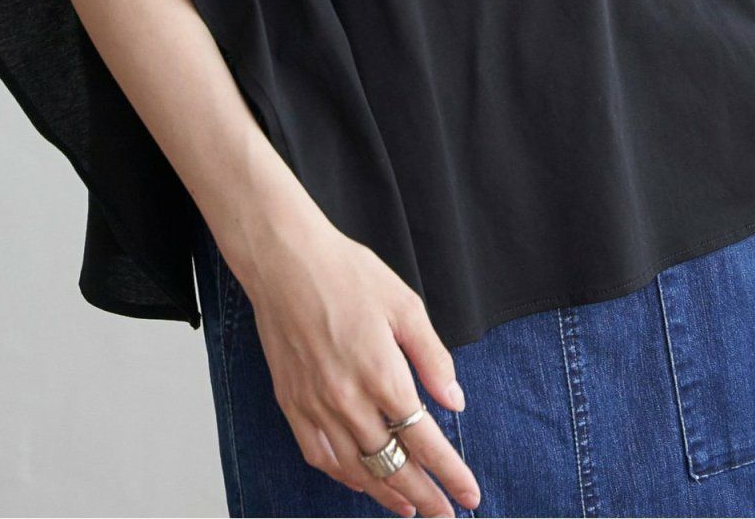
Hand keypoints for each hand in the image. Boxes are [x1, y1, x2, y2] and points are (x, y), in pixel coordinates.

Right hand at [230, 213, 481, 516]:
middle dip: (425, 497)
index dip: (450, 473)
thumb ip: (433, 358)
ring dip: (386, 494)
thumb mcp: (405, 305)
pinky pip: (319, 456)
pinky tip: (359, 482)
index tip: (469, 495)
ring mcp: (316, 406)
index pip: (425, 441)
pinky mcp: (291, 403)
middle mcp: (349, 400)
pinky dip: (343, 476)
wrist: (285, 261)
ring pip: (356, 470)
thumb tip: (455, 401)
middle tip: (445, 515)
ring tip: (409, 509)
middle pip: (393, 466)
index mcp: (383, 374)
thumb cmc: (347, 273)